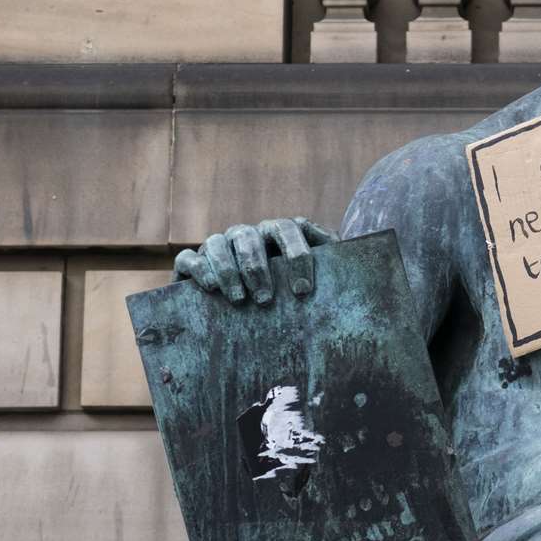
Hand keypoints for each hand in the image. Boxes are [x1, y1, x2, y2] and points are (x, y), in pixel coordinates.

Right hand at [172, 218, 335, 304]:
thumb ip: (331, 264)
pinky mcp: (192, 263)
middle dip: (259, 268)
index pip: (290, 230)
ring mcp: (218, 245)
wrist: (240, 310)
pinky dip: (200, 269)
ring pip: (219, 244)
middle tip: (267, 300)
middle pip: (252, 238)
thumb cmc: (287, 293)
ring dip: (228, 270)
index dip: (297, 256)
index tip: (303, 292)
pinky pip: (191, 258)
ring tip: (241, 300)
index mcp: (277, 234)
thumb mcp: (311, 280)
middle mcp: (247, 235)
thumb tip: (349, 253)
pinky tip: (212, 289)